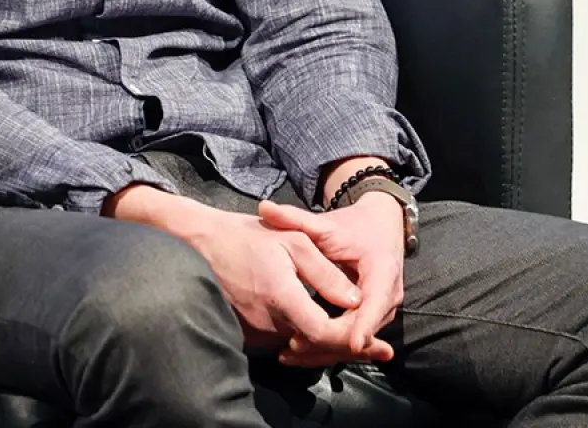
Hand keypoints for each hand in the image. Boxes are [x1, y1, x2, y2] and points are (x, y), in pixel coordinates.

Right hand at [104, 182, 390, 366]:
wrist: (207, 244)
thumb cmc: (250, 237)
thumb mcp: (293, 241)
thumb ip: (324, 273)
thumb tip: (353, 300)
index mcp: (280, 294)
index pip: (321, 331)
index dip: (348, 336)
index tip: (371, 338)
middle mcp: (266, 320)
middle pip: (314, 344)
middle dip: (345, 345)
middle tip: (381, 350)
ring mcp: (255, 330)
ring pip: (299, 344)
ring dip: (325, 342)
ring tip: (358, 338)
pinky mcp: (248, 333)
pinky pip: (283, 340)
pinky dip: (303, 338)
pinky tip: (322, 328)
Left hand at [257, 195, 405, 366]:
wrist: (379, 226)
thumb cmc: (353, 226)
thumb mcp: (326, 224)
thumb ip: (295, 219)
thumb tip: (263, 207)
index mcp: (382, 271)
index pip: (374, 304)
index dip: (364, 326)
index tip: (351, 343)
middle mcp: (388, 296)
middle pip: (362, 330)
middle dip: (331, 343)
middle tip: (294, 348)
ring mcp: (382, 311)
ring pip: (358, 340)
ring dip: (327, 350)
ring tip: (291, 354)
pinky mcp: (372, 319)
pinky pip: (353, 338)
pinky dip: (329, 346)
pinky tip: (300, 352)